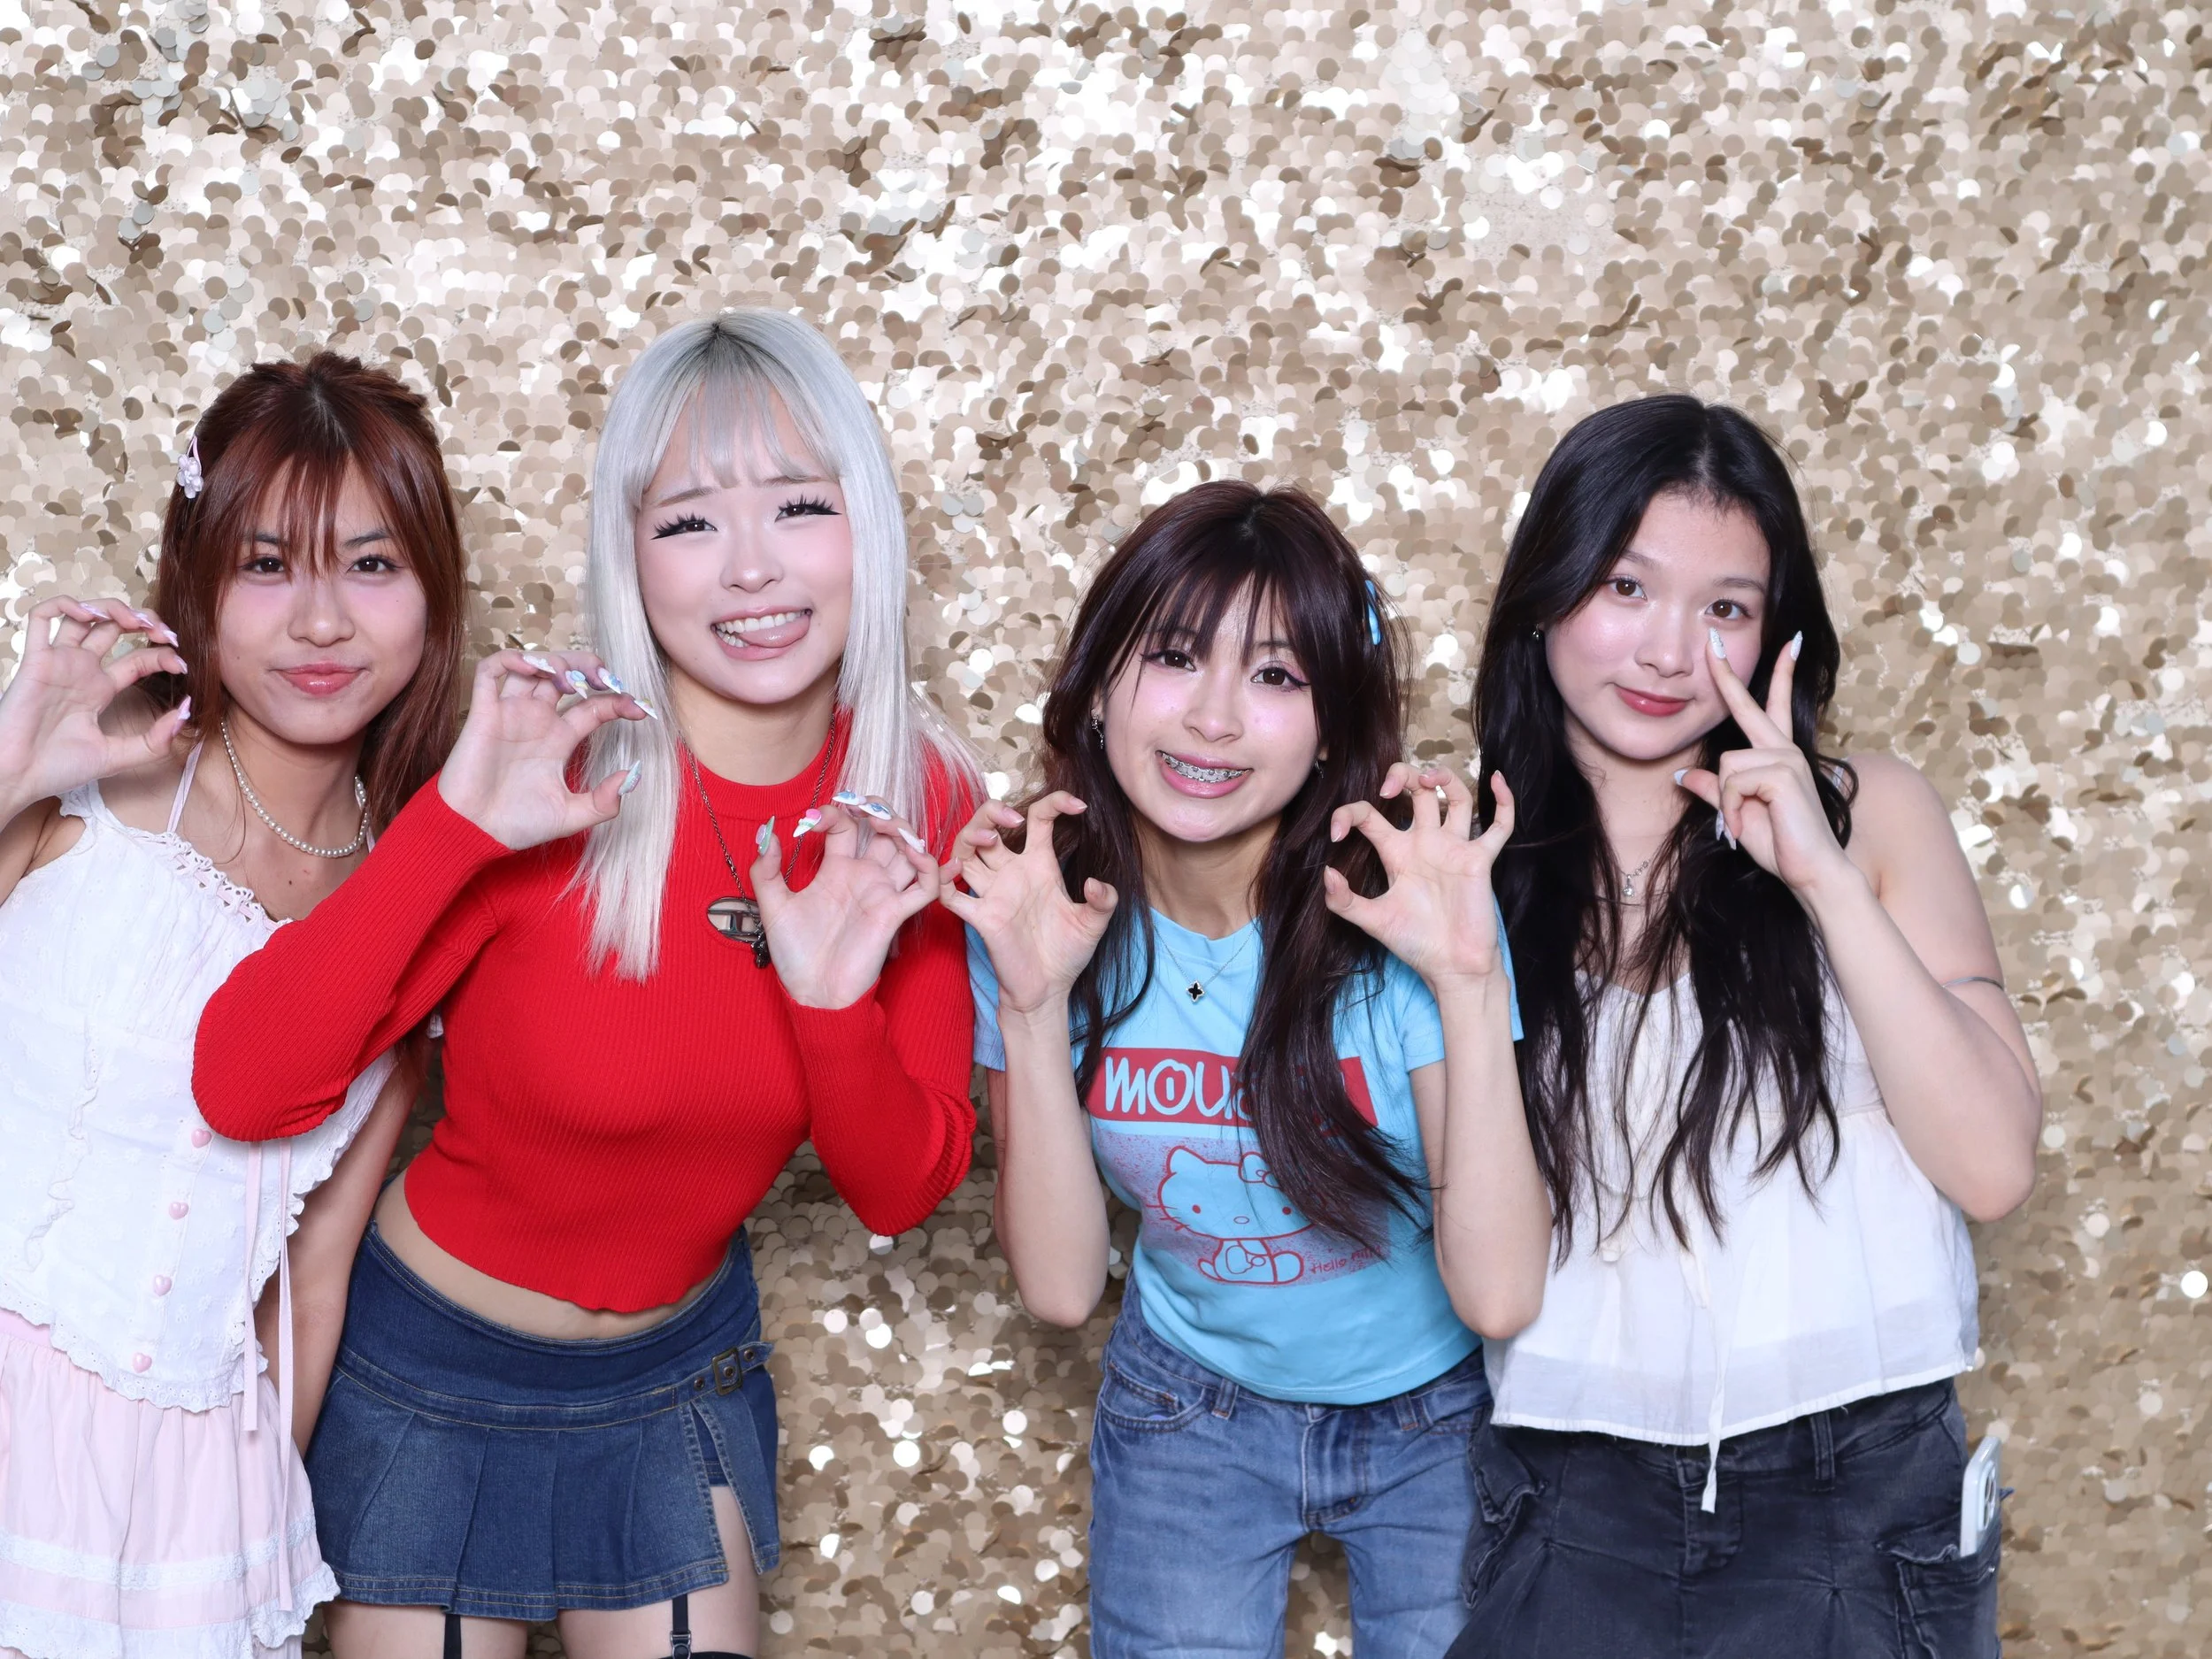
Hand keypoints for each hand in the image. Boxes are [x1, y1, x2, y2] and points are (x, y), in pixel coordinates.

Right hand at [0, 597, 188, 817]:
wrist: (17, 777)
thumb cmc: (58, 768)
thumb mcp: (118, 756)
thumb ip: (155, 740)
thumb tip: (187, 711)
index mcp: (100, 689)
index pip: (139, 659)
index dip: (163, 655)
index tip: (182, 665)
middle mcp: (81, 670)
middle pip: (115, 629)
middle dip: (144, 622)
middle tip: (164, 633)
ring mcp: (59, 662)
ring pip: (83, 616)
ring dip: (111, 608)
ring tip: (133, 621)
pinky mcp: (35, 660)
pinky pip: (41, 617)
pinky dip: (65, 605)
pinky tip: (89, 616)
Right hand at [435, 651, 646, 849]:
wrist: (475, 832)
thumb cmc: (517, 824)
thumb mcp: (571, 815)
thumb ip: (604, 801)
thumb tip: (633, 776)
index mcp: (559, 739)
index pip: (593, 707)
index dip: (618, 701)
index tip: (641, 709)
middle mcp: (537, 720)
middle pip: (565, 675)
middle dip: (588, 667)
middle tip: (606, 678)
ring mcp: (510, 714)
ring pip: (532, 667)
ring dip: (555, 661)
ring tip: (571, 678)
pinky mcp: (482, 714)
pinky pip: (490, 672)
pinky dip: (510, 659)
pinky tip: (533, 667)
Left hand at [754, 796, 940, 1008]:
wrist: (813, 993)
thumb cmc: (795, 955)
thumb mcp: (773, 907)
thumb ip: (765, 871)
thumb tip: (767, 835)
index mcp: (836, 871)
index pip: (846, 827)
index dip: (834, 813)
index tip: (811, 822)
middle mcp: (863, 877)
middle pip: (885, 831)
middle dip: (880, 810)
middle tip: (865, 806)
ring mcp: (882, 893)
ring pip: (909, 851)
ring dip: (905, 830)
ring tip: (886, 825)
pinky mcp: (895, 914)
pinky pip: (925, 887)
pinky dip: (930, 867)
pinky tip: (914, 853)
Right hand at [937, 793, 1115, 1016]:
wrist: (1048, 990)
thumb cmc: (1067, 953)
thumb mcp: (1094, 924)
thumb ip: (1104, 901)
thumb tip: (1094, 883)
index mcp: (1040, 865)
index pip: (1039, 820)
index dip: (1054, 803)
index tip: (1078, 806)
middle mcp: (1012, 873)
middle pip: (988, 827)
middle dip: (991, 812)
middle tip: (1012, 817)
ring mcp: (994, 894)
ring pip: (965, 851)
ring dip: (969, 837)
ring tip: (989, 839)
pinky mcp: (982, 918)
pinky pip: (951, 895)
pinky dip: (944, 880)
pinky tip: (955, 872)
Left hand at [1324, 763, 1514, 988]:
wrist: (1452, 967)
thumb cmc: (1415, 944)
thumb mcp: (1373, 921)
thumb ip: (1344, 901)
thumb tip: (1327, 873)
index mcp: (1395, 853)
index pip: (1370, 815)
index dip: (1349, 814)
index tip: (1337, 833)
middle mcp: (1425, 843)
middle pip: (1415, 792)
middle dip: (1403, 776)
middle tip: (1390, 787)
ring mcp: (1454, 848)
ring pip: (1455, 797)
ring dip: (1444, 778)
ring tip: (1430, 778)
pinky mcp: (1480, 860)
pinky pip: (1499, 826)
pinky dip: (1504, 802)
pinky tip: (1497, 780)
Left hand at [1673, 630, 1854, 898]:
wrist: (1811, 873)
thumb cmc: (1780, 846)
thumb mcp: (1736, 814)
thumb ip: (1714, 791)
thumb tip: (1684, 773)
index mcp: (1778, 755)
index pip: (1773, 706)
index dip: (1778, 674)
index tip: (1788, 642)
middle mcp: (1784, 749)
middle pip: (1747, 705)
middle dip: (1726, 673)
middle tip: (1710, 638)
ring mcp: (1785, 758)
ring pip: (1726, 765)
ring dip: (1725, 802)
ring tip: (1743, 825)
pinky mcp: (1781, 772)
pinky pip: (1730, 782)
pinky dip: (1730, 810)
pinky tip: (1744, 828)